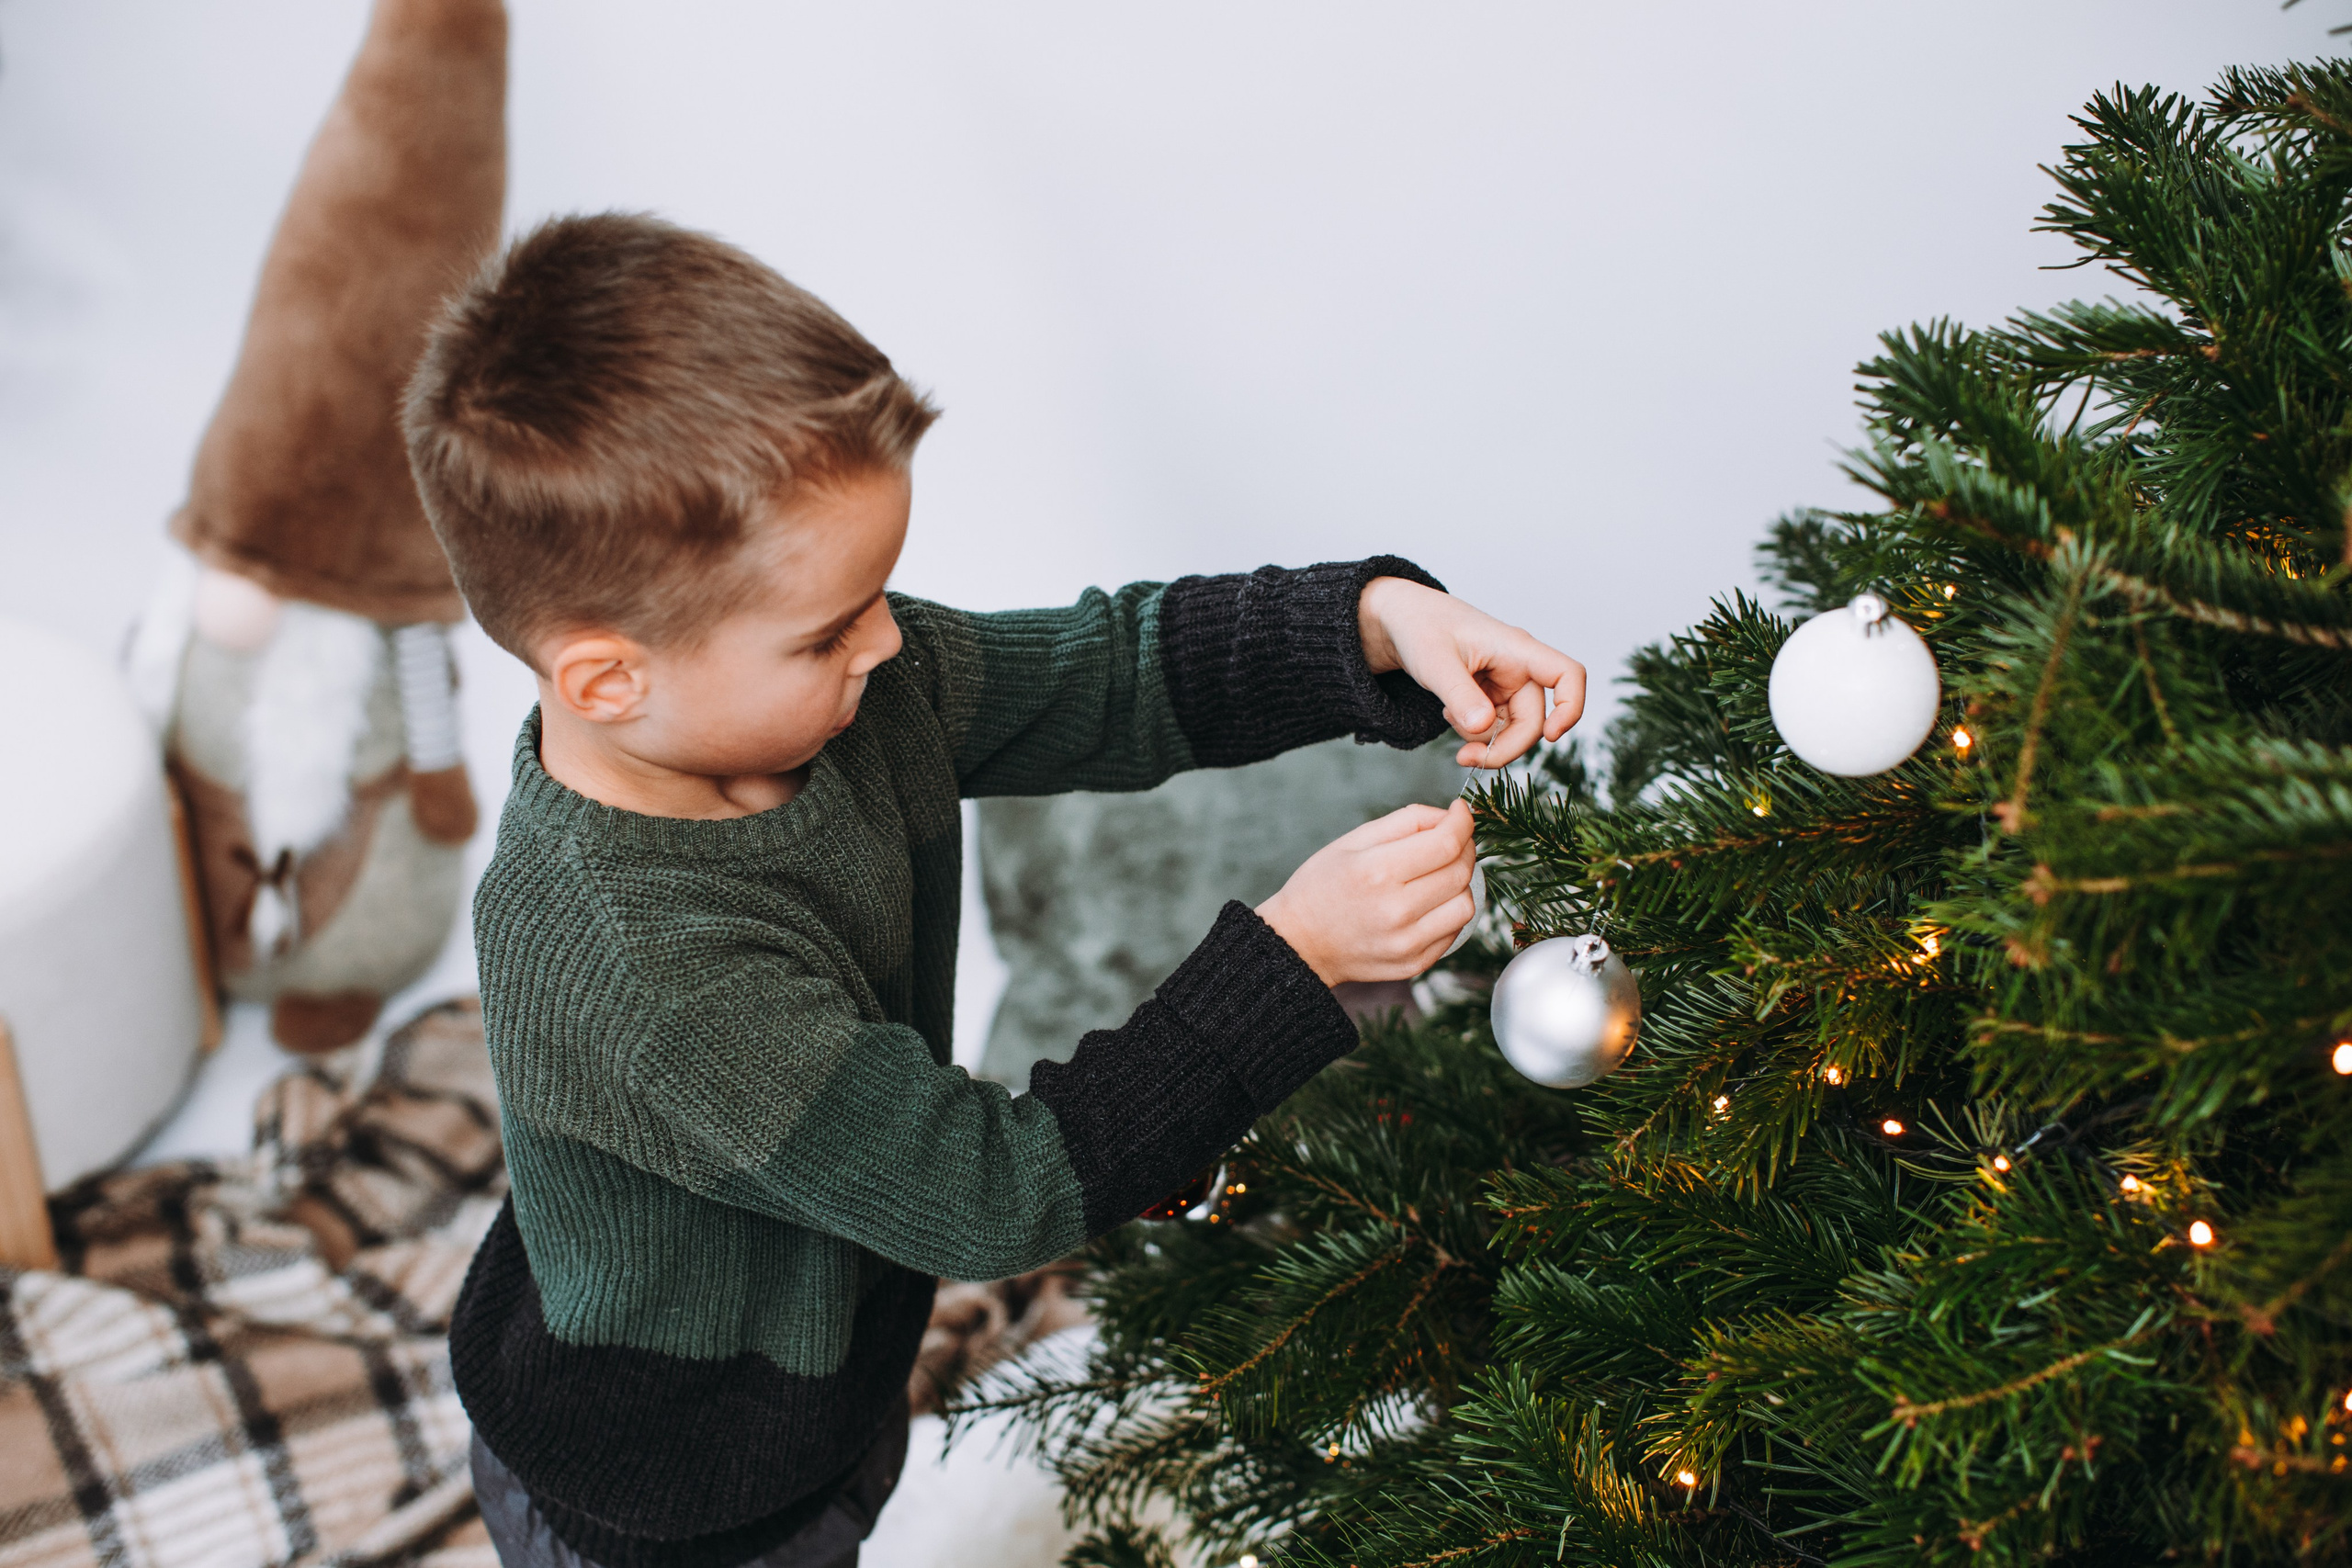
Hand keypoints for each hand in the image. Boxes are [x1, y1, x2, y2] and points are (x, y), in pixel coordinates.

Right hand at [1257, 800, 1476, 985]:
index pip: (1446, 843)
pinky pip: (1454, 931)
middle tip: (1449, 840)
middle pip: (1460, 872)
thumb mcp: (1353, 840)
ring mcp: (1407, 942)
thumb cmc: (1322, 885)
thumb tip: (1450, 817)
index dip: (1462, 822)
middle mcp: (1396, 910)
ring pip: (1466, 905)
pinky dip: (1448, 911)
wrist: (1298, 943)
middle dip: (1463, 848)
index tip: (1460, 812)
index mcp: (1377, 872)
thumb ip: (1406, 821)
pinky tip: (1427, 902)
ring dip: (1460, 883)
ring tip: (1437, 875)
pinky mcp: (1414, 963)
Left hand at [1358, 577, 1585, 768]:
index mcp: (1516, 648)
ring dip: (1484, 740)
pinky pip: (1495, 728)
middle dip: (1503, 746)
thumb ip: (1460, 695)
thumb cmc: (1420, 627)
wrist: (1402, 622)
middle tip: (1465, 759)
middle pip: (1534, 721)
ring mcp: (1507, 684)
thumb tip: (1483, 728)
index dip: (1570, 708)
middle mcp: (1519, 667)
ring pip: (1513, 730)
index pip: (1567, 674)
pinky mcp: (1492, 697)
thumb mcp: (1434, 662)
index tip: (1552, 736)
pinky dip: (1473, 732)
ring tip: (1449, 716)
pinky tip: (1451, 713)